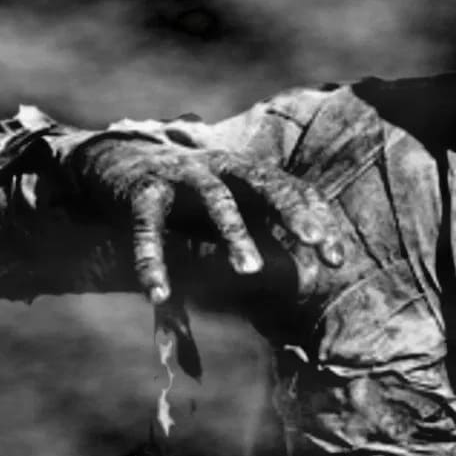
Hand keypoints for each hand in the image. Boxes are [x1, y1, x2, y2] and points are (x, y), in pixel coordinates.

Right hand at [68, 137, 343, 303]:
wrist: (117, 160)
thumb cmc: (189, 195)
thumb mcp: (233, 210)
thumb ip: (266, 237)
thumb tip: (306, 280)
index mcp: (249, 172)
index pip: (295, 191)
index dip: (319, 222)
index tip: (338, 260)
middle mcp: (222, 167)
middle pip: (266, 183)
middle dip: (291, 211)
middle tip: (312, 241)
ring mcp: (182, 175)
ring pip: (216, 200)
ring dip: (234, 234)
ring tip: (249, 271)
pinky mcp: (142, 191)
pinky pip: (149, 228)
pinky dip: (152, 260)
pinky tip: (158, 295)